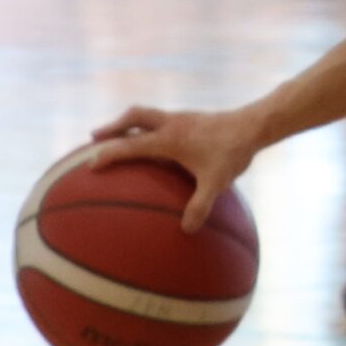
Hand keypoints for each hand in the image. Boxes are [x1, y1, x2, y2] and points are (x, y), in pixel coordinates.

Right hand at [92, 103, 262, 231]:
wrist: (254, 125)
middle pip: (133, 117)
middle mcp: (170, 124)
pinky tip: (156, 142)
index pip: (131, 145)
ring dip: (129, 123)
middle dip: (112, 127)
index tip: (91, 164)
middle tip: (94, 138)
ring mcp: (180, 118)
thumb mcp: (217, 182)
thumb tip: (186, 230)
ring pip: (146, 115)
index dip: (110, 154)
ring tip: (118, 135)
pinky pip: (161, 120)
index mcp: (170, 139)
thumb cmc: (233, 153)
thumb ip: (201, 205)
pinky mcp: (190, 118)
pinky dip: (148, 127)